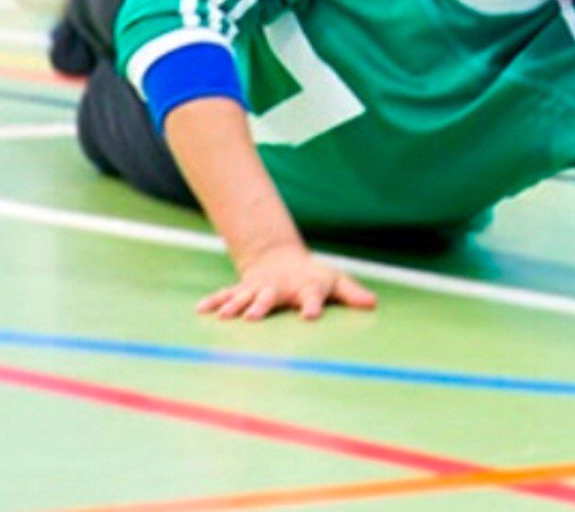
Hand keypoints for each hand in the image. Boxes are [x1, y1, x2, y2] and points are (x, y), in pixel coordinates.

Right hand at [198, 245, 378, 322]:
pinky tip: (201, 310)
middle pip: (270, 297)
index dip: (312, 306)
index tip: (310, 317)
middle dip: (261, 306)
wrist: (281, 258)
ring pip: (244, 297)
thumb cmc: (314, 276)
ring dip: (234, 306)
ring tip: (224, 316)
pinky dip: (214, 301)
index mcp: (305, 287)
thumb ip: (352, 293)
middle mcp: (279, 288)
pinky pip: (226, 295)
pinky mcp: (243, 290)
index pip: (311, 296)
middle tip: (252, 317)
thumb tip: (373, 304)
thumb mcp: (336, 281)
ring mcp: (258, 289)